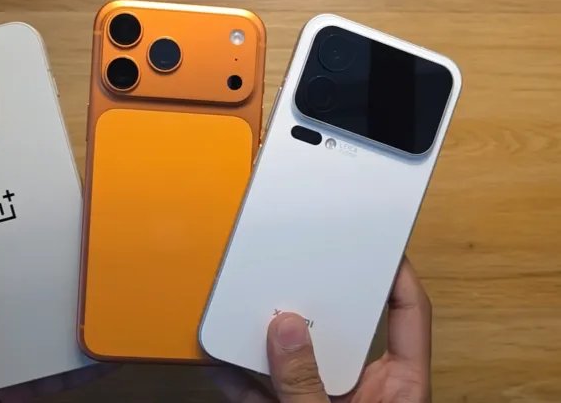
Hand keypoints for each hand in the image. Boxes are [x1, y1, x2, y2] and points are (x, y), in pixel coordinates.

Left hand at [0, 228, 111, 402]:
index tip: (0, 201)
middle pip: (5, 291)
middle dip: (31, 267)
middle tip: (65, 241)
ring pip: (32, 329)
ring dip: (58, 314)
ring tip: (91, 290)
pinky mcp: (11, 391)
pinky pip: (47, 375)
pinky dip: (73, 364)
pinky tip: (96, 348)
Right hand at [211, 257, 431, 402]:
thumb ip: (306, 386)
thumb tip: (286, 330)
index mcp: (399, 389)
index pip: (407, 317)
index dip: (398, 275)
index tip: (379, 241)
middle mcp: (364, 391)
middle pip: (340, 332)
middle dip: (310, 305)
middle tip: (290, 270)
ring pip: (296, 361)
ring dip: (266, 342)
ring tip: (245, 310)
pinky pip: (264, 392)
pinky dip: (241, 379)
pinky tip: (220, 362)